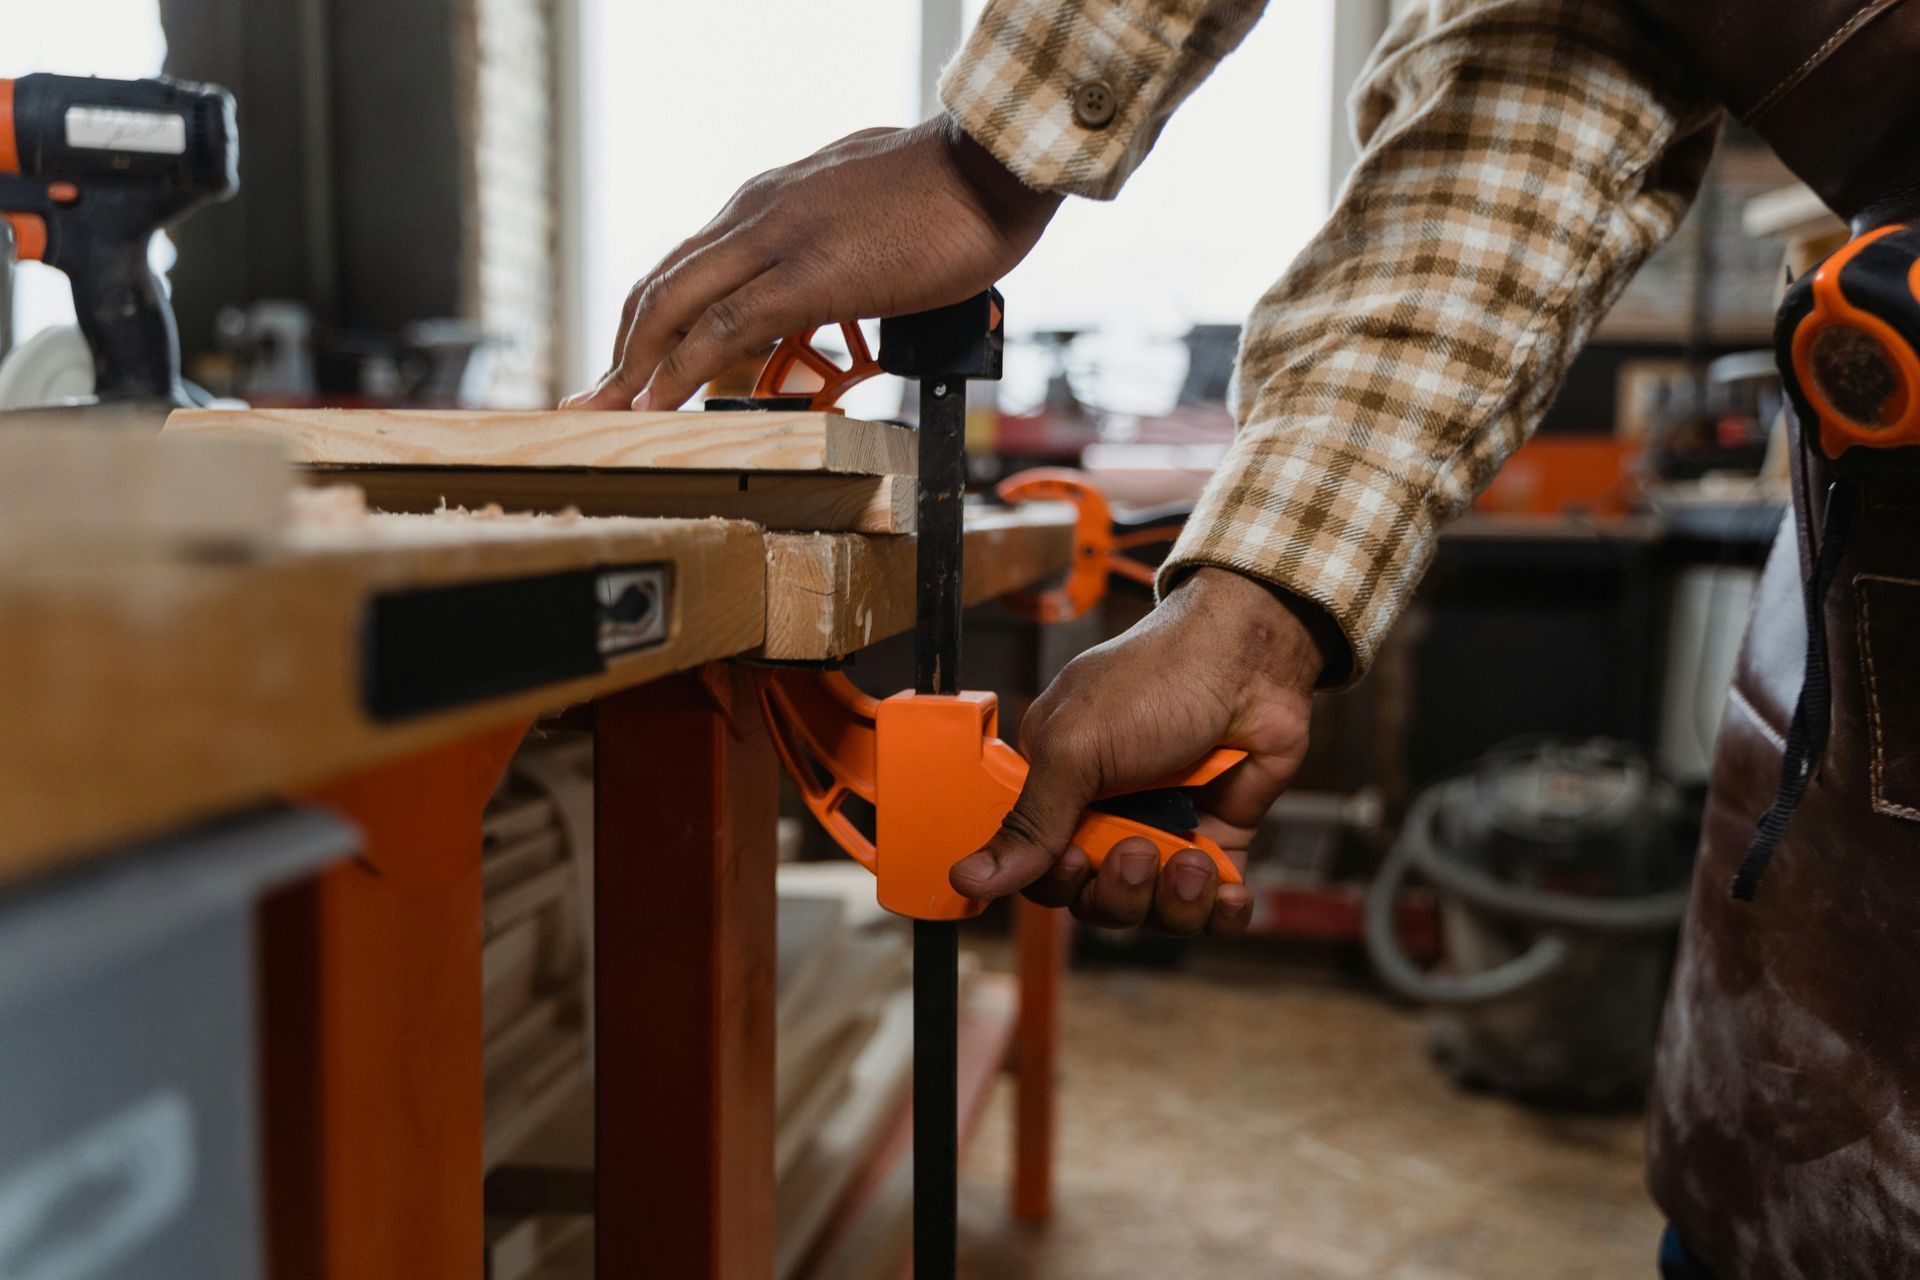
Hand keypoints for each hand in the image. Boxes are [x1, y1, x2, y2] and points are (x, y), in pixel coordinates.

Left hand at [563, 116, 1060, 411]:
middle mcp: (758, 212)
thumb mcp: (866, 208)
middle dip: (619, 352)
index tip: (628, 369)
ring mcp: (778, 239)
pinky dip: (681, 371)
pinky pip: (725, 327)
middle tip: (593, 403)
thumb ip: (834, 239)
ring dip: (633, 368)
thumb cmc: (949, 191)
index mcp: (770, 201)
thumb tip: (839, 271)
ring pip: (675, 304)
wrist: (994, 165)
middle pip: (660, 286)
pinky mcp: (810, 274)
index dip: (647, 323)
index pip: (685, 265)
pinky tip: (658, 405)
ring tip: (605, 416)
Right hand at [950, 568, 1325, 938]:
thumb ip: (1030, 823)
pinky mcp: (1220, 840)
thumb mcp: (1075, 748)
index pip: (1040, 869)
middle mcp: (1110, 815)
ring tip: (1192, 863)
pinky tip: (1227, 892)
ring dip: (1173, 902)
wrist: (1248, 655)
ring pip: (1155, 912)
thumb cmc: (1154, 681)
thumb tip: (967, 881)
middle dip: (1119, 892)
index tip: (1076, 858)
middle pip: (1097, 900)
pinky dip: (1221, 913)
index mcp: (1060, 788)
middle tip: (1137, 852)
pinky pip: (1214, 910)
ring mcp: (1167, 829)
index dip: (1057, 880)